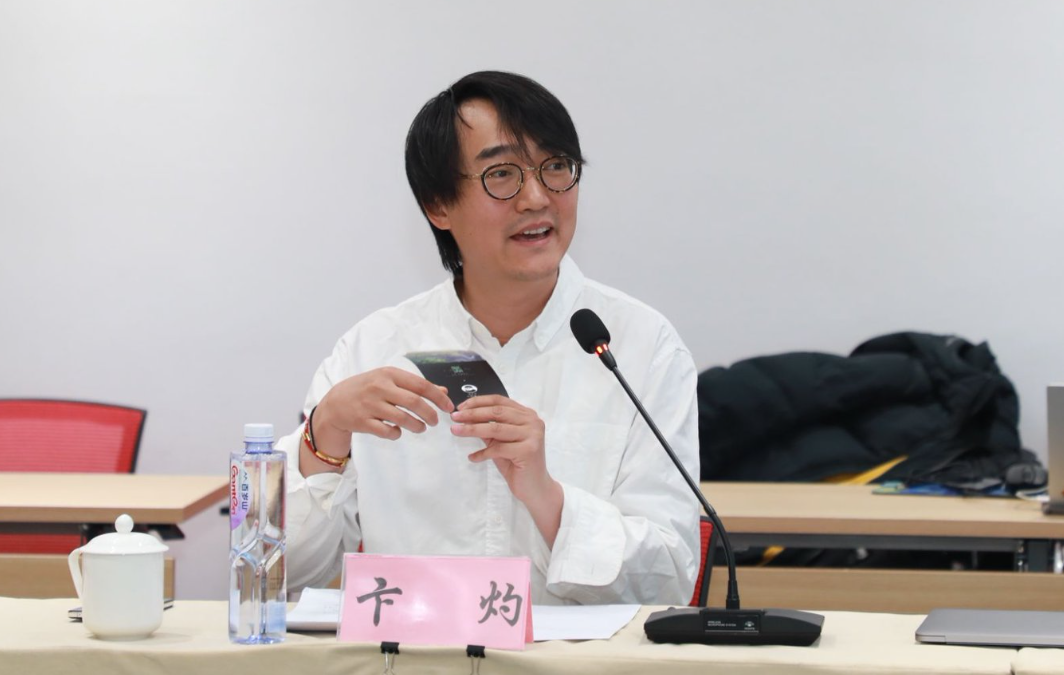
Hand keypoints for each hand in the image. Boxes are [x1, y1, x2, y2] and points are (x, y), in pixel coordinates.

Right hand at [317, 367, 454, 441]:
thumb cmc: (366, 389)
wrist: (335, 403)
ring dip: (417, 426)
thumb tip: (443, 391)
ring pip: (402, 418)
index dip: (438, 397)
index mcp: (389, 374)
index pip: (421, 385)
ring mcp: (370, 405)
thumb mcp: (389, 381)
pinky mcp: (362, 422)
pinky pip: (387, 431)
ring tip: (421, 428)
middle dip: (430, 414)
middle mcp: (380, 387)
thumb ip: (414, 386)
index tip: (448, 407)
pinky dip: (396, 434)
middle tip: (435, 421)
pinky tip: (397, 432)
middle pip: (414, 402)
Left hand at [449, 395, 560, 512]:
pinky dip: (482, 453)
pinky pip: (498, 449)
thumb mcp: (500, 442)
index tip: (460, 407)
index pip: (499, 401)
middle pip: (497, 412)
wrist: (535, 487)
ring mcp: (533, 435)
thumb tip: (465, 417)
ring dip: (472, 429)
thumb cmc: (516, 464)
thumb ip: (488, 429)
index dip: (478, 402)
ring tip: (456, 431)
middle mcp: (533, 421)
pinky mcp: (529, 451)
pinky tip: (472, 458)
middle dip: (472, 414)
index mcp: (527, 415)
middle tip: (454, 417)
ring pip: (496, 429)